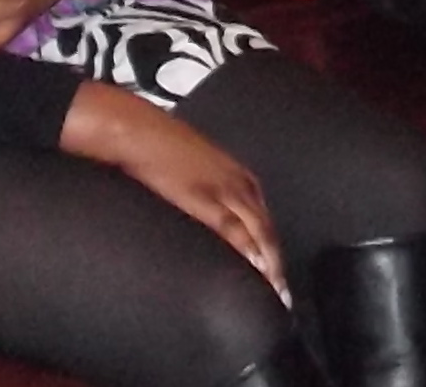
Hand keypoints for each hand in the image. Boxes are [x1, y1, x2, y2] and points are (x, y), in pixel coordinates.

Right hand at [62, 83, 283, 298]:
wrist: (142, 133)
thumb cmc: (165, 150)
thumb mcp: (201, 171)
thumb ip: (214, 191)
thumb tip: (217, 215)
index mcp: (240, 177)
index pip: (266, 221)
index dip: (274, 249)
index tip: (277, 274)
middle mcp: (240, 183)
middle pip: (268, 229)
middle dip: (277, 261)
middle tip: (283, 292)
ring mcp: (225, 190)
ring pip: (259, 231)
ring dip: (270, 262)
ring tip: (273, 289)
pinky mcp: (205, 199)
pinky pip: (234, 229)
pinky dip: (247, 249)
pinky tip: (254, 267)